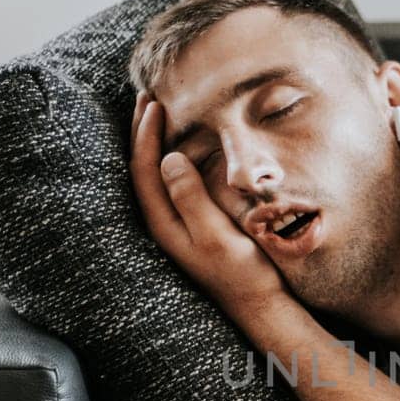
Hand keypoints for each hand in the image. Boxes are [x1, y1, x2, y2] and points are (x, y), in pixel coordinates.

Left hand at [129, 90, 287, 316]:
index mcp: (163, 223)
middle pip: (142, 170)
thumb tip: (168, 160)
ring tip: (155, 113)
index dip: (145, 135)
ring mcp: (175, 225)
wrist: (258, 304)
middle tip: (145, 96)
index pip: (144, 170)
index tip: (154, 104)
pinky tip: (179, 147)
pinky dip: (169, 158)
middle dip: (141, 132)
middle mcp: (162, 223)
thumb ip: (190, 198)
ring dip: (153, 142)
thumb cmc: (241, 273)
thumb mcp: (216, 235)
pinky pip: (170, 183)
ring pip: (154, 175)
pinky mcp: (190, 225)